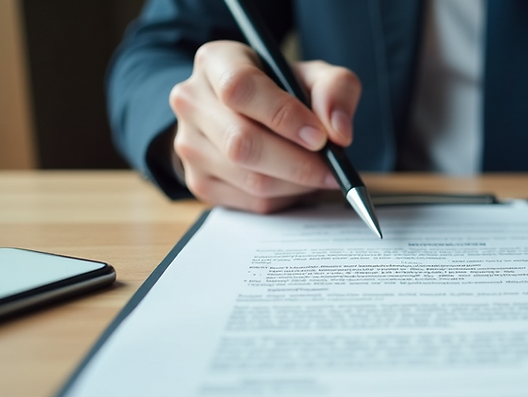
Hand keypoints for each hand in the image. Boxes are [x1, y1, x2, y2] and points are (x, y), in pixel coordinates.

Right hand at [168, 41, 361, 212]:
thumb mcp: (314, 76)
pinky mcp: (200, 182)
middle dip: (298, 163)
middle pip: (242, 142)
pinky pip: (251, 202)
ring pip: (250, 179)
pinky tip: (296, 183)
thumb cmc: (283, 90)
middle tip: (332, 170)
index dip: (283, 116)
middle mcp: (191, 101)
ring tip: (319, 175)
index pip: (240, 88)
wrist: (250, 114)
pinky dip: (285, 198)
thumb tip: (338, 132)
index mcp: (215, 62)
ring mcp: (189, 145)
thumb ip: (335, 90)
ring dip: (296, 184)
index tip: (319, 137)